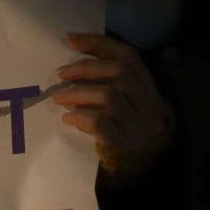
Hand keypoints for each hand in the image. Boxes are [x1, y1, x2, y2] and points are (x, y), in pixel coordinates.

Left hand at [53, 33, 173, 176]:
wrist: (141, 170)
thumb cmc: (125, 132)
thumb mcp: (125, 106)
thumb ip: (110, 85)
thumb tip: (72, 68)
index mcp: (150, 90)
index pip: (129, 57)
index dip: (100, 44)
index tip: (71, 39)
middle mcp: (149, 105)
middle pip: (121, 73)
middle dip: (86, 68)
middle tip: (60, 74)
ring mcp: (138, 126)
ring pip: (110, 97)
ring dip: (78, 93)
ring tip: (59, 98)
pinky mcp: (123, 145)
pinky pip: (100, 124)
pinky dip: (80, 117)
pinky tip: (68, 118)